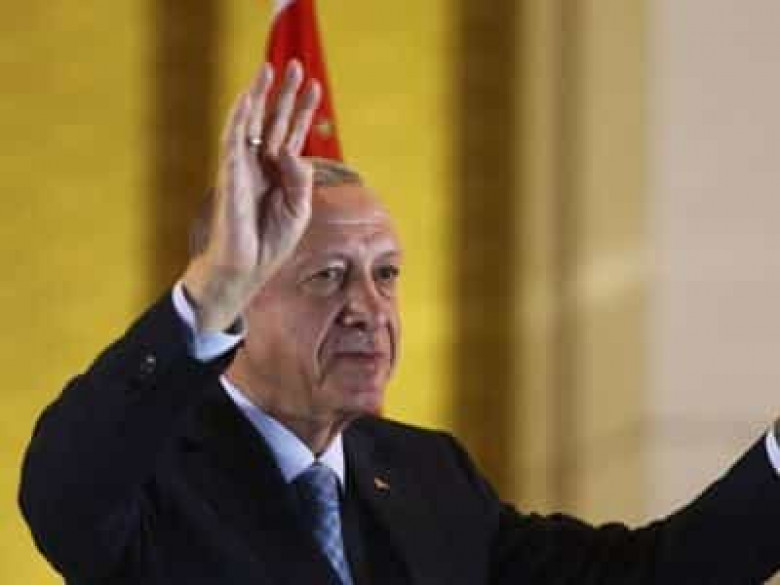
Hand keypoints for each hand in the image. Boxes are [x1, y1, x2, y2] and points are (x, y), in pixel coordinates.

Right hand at [182, 60, 321, 330]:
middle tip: (296, 65)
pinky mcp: (230, 176)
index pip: (293, 134)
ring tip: (272, 68)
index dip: (304, 110)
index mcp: (279, 173)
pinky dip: (239, 118)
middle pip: (274, 121)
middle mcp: (261, 165)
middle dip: (285, 94)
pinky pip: (233, 141)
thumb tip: (292, 151)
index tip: (316, 85)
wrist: (247, 268)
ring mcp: (244, 168)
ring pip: (252, 123)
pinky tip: (247, 98)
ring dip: (261, 95)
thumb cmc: (271, 243)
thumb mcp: (298, 210)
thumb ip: (300, 179)